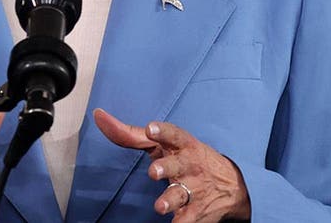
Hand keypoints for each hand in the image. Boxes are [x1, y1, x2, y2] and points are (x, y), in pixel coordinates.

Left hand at [94, 108, 250, 221]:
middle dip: (166, 168)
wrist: (231, 184)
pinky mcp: (196, 211)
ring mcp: (194, 189)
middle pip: (177, 165)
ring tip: (160, 207)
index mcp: (181, 145)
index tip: (150, 128)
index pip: (173, 134)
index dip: (162, 131)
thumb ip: (130, 134)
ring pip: (181, 195)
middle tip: (154, 172)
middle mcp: (189, 165)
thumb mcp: (163, 144)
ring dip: (170, 200)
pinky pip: (188, 220)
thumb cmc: (186, 157)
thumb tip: (98, 116)